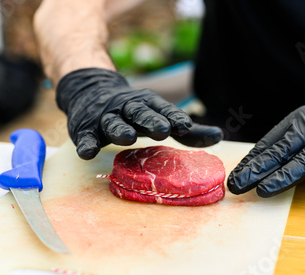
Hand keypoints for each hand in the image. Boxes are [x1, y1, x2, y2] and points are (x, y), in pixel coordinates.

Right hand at [56, 68, 221, 158]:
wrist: (91, 91)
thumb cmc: (136, 112)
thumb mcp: (161, 117)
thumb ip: (189, 132)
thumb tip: (219, 136)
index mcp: (149, 105)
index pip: (164, 110)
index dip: (174, 117)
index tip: (186, 125)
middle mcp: (128, 108)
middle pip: (140, 113)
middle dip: (151, 121)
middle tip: (163, 130)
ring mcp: (106, 117)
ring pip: (113, 123)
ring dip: (120, 130)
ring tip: (127, 138)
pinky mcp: (85, 128)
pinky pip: (85, 137)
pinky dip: (86, 144)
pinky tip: (87, 153)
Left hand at [228, 105, 304, 195]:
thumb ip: (287, 148)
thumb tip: (256, 169)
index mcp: (297, 122)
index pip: (269, 145)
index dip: (250, 163)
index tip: (235, 178)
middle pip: (281, 152)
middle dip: (257, 170)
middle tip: (239, 185)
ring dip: (283, 176)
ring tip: (264, 190)